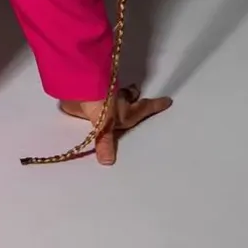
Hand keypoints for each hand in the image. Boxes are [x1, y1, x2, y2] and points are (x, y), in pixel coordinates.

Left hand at [57, 84, 172, 165]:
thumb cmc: (99, 104)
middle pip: (128, 96)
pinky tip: (91, 95)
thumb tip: (108, 162)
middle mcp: (116, 101)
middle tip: (136, 92)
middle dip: (132, 95)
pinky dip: (95, 92)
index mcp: (125, 111)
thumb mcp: (105, 125)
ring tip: (117, 93)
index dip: (155, 105)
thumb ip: (106, 142)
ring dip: (115, 92)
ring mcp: (102, 94)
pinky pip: (93, 92)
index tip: (168, 100)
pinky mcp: (87, 92)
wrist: (79, 85)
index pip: (143, 108)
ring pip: (113, 92)